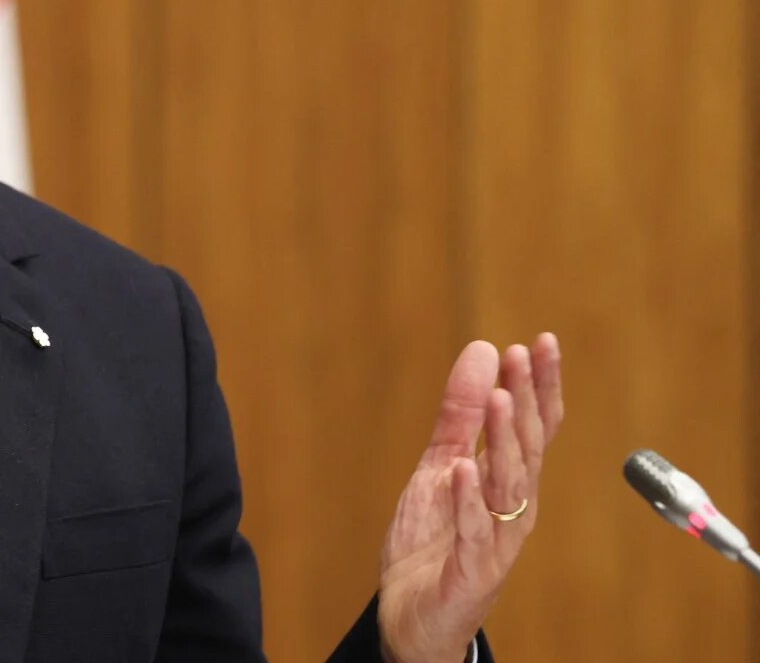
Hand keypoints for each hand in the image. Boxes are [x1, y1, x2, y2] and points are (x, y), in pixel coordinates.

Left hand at [377, 334, 564, 662]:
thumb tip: (483, 351)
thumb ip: (461, 414)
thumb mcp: (441, 464)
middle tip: (524, 356)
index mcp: (508, 480)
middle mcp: (513, 507)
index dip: (542, 386)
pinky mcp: (473, 570)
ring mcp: (497, 539)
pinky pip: (474, 531)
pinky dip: (468, 499)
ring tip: (501, 399)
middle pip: (527, 448)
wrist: (412, 614)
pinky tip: (461, 467)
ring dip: (504, 441)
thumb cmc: (435, 539)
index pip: (535, 427)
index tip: (543, 341)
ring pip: (508, 485)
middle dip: (528, 401)